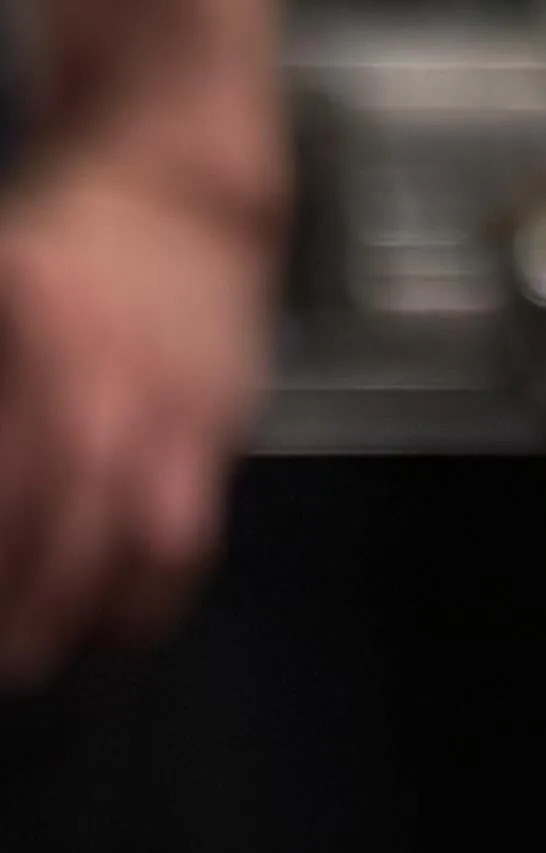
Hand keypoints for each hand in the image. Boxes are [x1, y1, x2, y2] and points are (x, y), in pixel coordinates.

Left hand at [0, 147, 275, 689]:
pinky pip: (191, 537)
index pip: (9, 477)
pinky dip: (155, 593)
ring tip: (54, 656)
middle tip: (5, 662)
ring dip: (95, 615)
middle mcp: (103, 380)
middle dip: (29, 605)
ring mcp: (169, 410)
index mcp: (38, 336)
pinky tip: (121, 622)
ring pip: (139, 544)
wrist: (183, 191)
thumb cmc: (66, 241)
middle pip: (64, 522)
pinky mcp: (217, 432)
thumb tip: (0, 483)